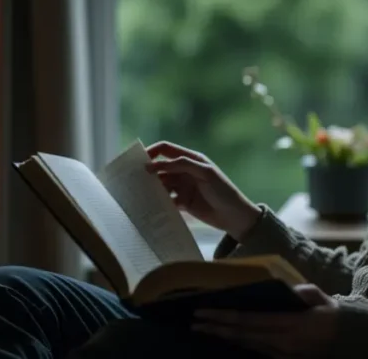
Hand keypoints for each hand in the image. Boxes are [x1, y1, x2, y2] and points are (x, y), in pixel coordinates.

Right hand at [145, 141, 261, 239]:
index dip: (152, 152)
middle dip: (148, 172)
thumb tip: (155, 164)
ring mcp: (183, 187)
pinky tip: (149, 207)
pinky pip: (166, 200)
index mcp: (191, 159)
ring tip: (138, 195)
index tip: (139, 161)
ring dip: (152, 188)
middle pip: (161, 168)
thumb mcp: (205, 173)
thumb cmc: (223, 190)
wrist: (236, 217)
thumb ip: (181, 165)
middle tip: (132, 180)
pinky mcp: (183, 202)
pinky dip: (158, 202)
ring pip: (162, 184)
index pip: (166, 149)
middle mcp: (185, 171)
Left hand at [191, 284, 338, 357]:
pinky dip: (239, 343)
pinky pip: (256, 351)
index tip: (204, 312)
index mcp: (289, 325)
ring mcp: (281, 355)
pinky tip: (227, 338)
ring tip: (204, 329)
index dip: (224, 317)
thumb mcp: (320, 298)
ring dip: (224, 337)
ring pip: (246, 345)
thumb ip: (303, 292)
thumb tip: (286, 289)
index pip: (249, 321)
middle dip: (216, 328)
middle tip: (195, 321)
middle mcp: (280, 343)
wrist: (351, 342)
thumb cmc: (334, 316)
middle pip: (242, 335)